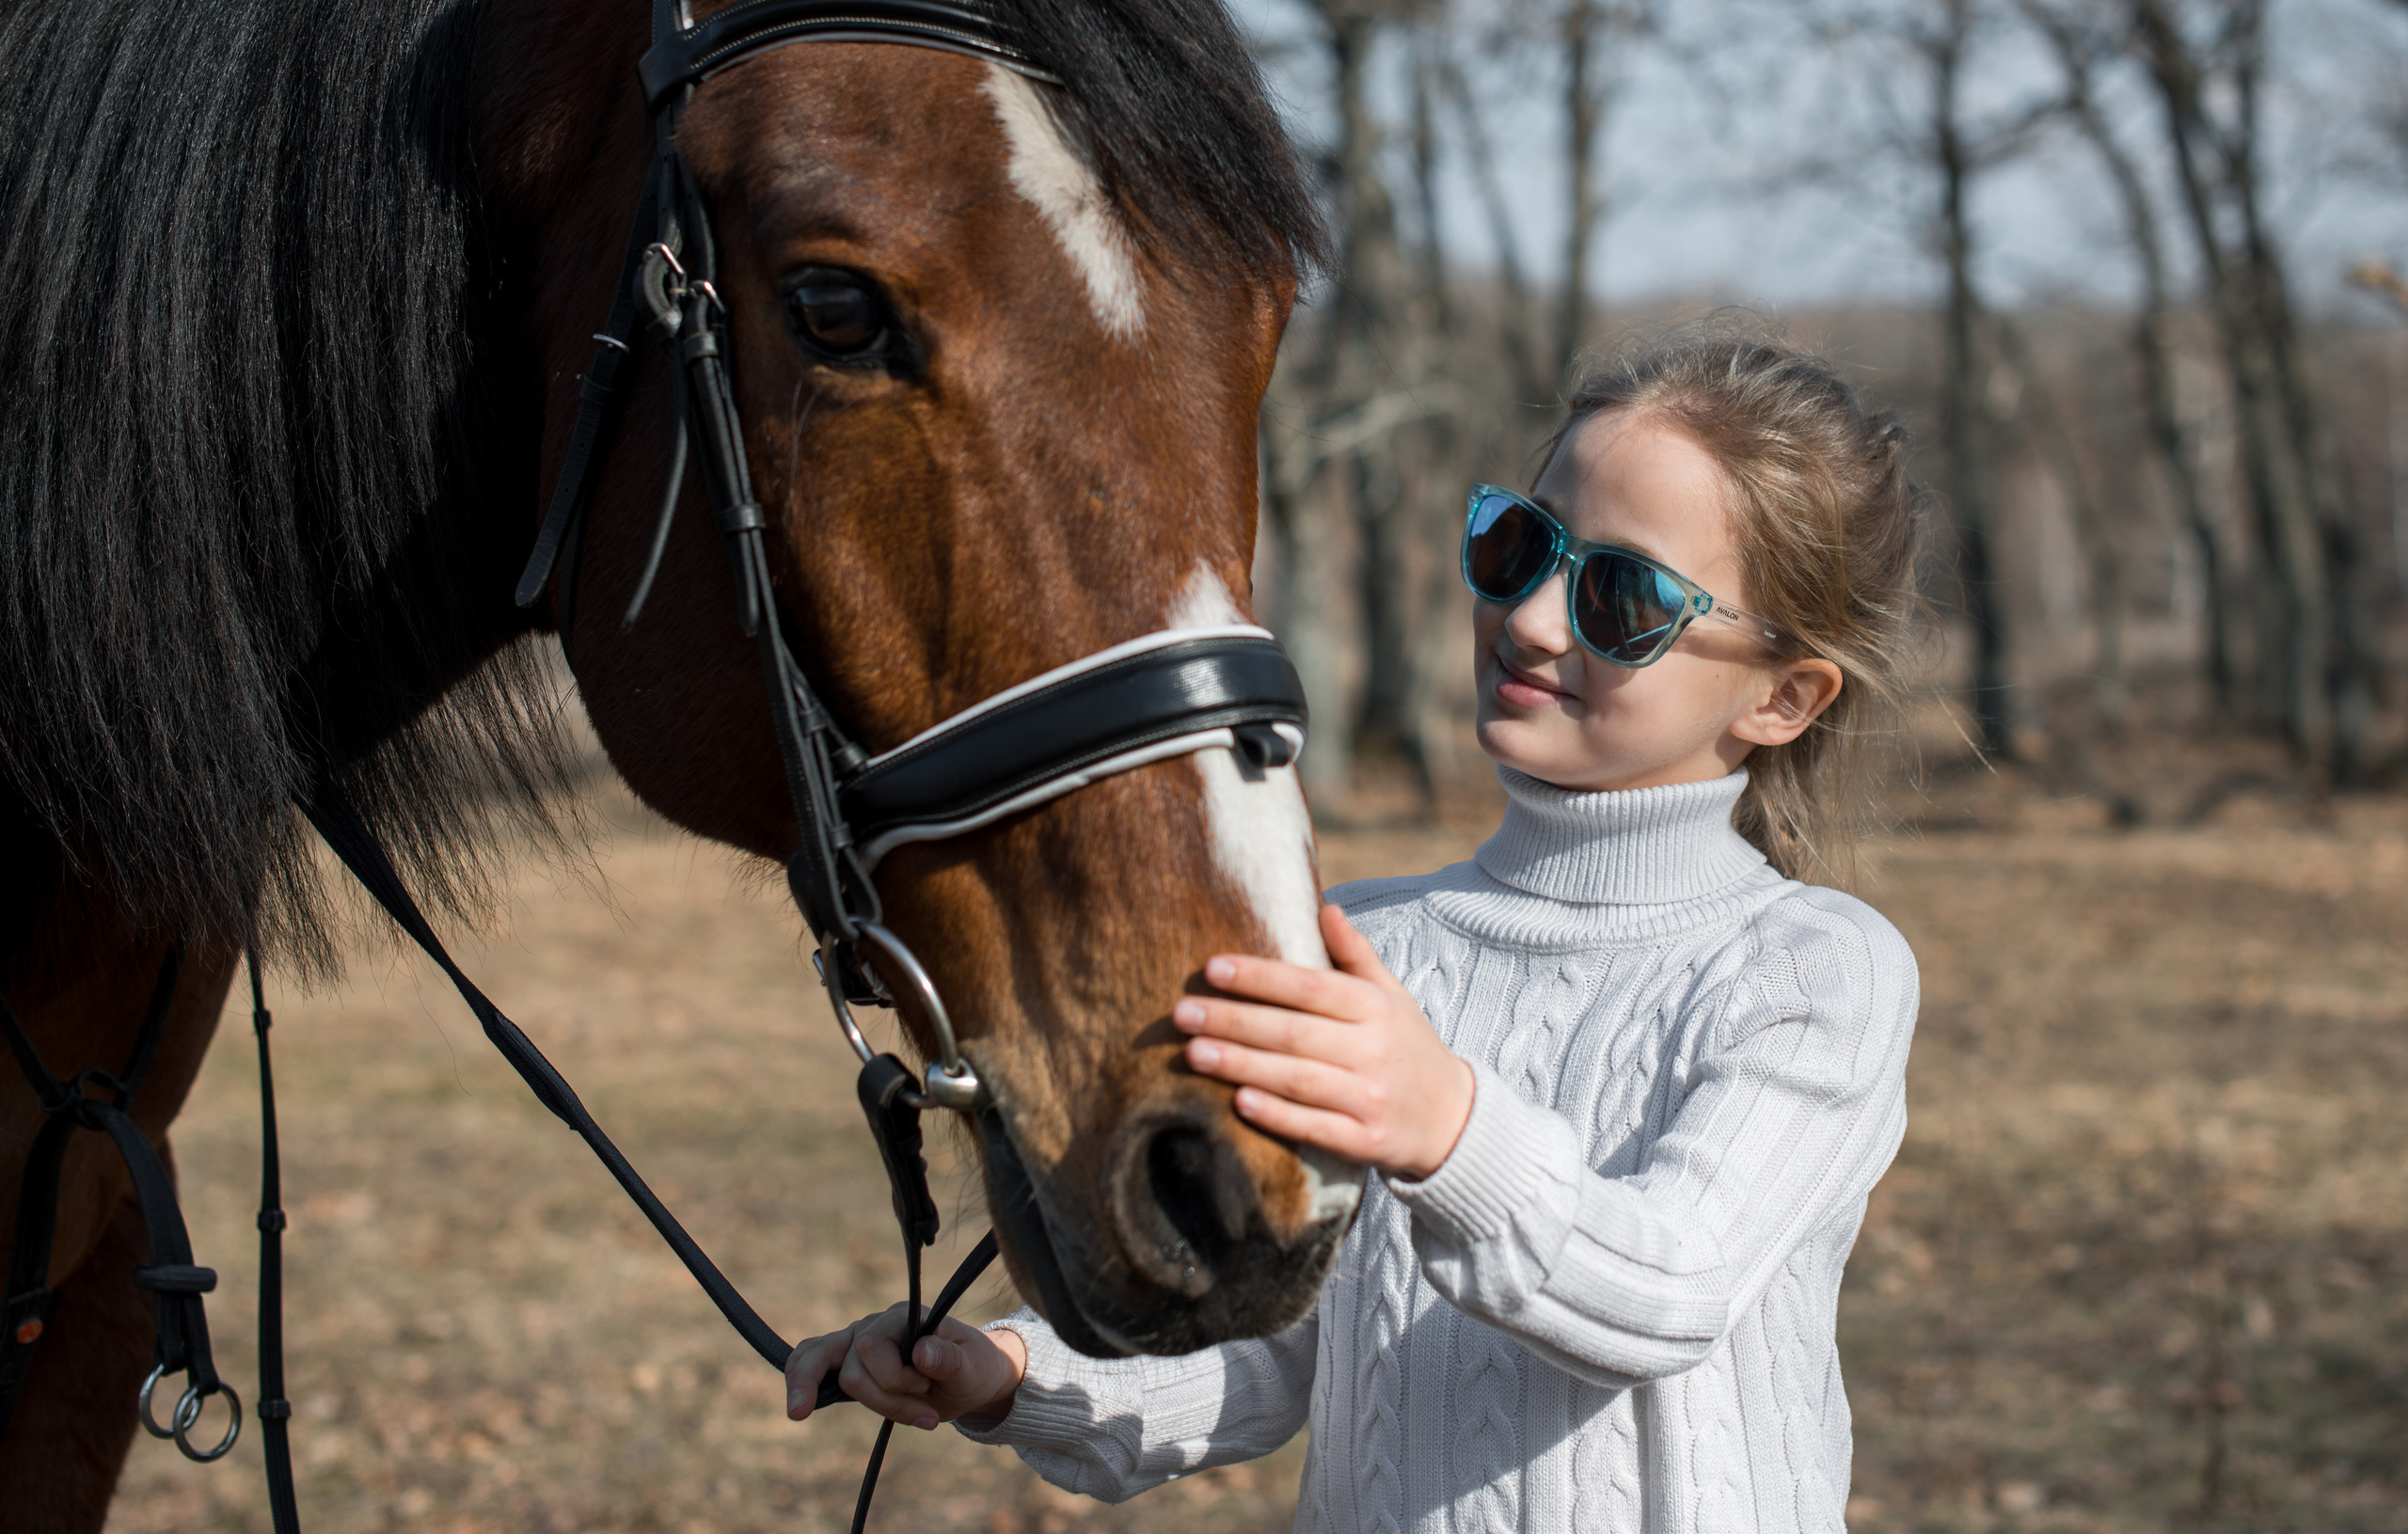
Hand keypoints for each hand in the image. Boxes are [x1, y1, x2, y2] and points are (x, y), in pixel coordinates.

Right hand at [785, 1304, 1028, 1429]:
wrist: (970, 1379)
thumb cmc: (971, 1369)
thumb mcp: (972, 1367)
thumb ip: (949, 1360)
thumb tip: (920, 1352)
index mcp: (902, 1317)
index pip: (871, 1347)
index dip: (894, 1379)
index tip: (926, 1391)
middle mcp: (874, 1325)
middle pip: (844, 1358)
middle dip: (875, 1395)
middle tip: (883, 1415)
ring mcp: (857, 1343)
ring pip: (826, 1367)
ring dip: (871, 1403)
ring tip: (885, 1416)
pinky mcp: (849, 1364)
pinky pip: (811, 1364)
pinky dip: (801, 1383)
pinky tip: (798, 1408)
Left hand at [1174, 904, 1474, 1180]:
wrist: (1455, 1119)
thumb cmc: (1407, 1047)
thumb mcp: (1391, 995)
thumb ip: (1355, 954)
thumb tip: (1324, 908)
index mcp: (1375, 1008)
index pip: (1310, 987)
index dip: (1260, 978)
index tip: (1212, 968)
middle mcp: (1373, 1050)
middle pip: (1294, 1033)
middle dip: (1234, 1022)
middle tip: (1182, 1014)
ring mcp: (1370, 1097)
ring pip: (1298, 1079)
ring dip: (1242, 1065)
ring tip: (1193, 1054)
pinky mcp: (1366, 1141)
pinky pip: (1315, 1127)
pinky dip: (1277, 1114)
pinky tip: (1238, 1102)